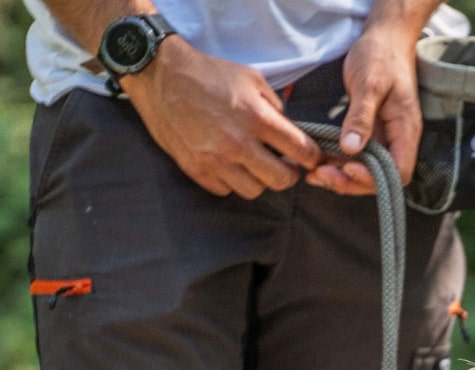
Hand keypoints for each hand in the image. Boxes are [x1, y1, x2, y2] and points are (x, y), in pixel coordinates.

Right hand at [121, 41, 321, 198]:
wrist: (162, 77)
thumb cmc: (209, 74)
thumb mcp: (251, 78)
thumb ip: (274, 106)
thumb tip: (288, 130)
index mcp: (257, 118)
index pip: (301, 151)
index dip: (311, 157)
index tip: (309, 157)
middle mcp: (239, 144)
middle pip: (281, 180)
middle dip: (288, 174)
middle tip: (283, 164)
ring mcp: (216, 161)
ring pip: (253, 190)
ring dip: (258, 179)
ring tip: (253, 164)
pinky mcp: (196, 170)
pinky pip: (225, 190)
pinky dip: (231, 182)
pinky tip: (228, 165)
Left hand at [306, 21, 422, 194]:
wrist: (384, 38)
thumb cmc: (381, 56)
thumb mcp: (369, 84)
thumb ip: (361, 117)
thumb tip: (352, 149)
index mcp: (405, 129)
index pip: (399, 171)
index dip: (374, 179)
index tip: (347, 169)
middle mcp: (397, 139)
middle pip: (380, 178)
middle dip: (350, 182)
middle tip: (320, 175)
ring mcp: (384, 137)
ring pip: (366, 170)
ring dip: (340, 176)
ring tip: (313, 173)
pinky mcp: (370, 132)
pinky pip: (356, 156)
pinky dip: (338, 162)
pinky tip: (318, 161)